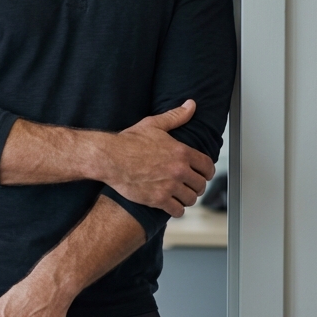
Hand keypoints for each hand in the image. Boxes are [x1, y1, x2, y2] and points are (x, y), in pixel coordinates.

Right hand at [107, 100, 214, 216]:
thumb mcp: (153, 125)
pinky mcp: (158, 199)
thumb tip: (190, 105)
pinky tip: (170, 205)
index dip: (207, 172)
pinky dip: (176, 209)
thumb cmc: (128, 141)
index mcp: (181, 152)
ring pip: (190, 198)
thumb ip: (175, 116)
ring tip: (179, 195)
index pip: (207, 166)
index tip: (202, 174)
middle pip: (200, 184)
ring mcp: (169, 186)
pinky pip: (178, 210)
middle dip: (195, 186)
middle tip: (188, 186)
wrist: (109, 158)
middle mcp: (179, 170)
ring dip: (186, 198)